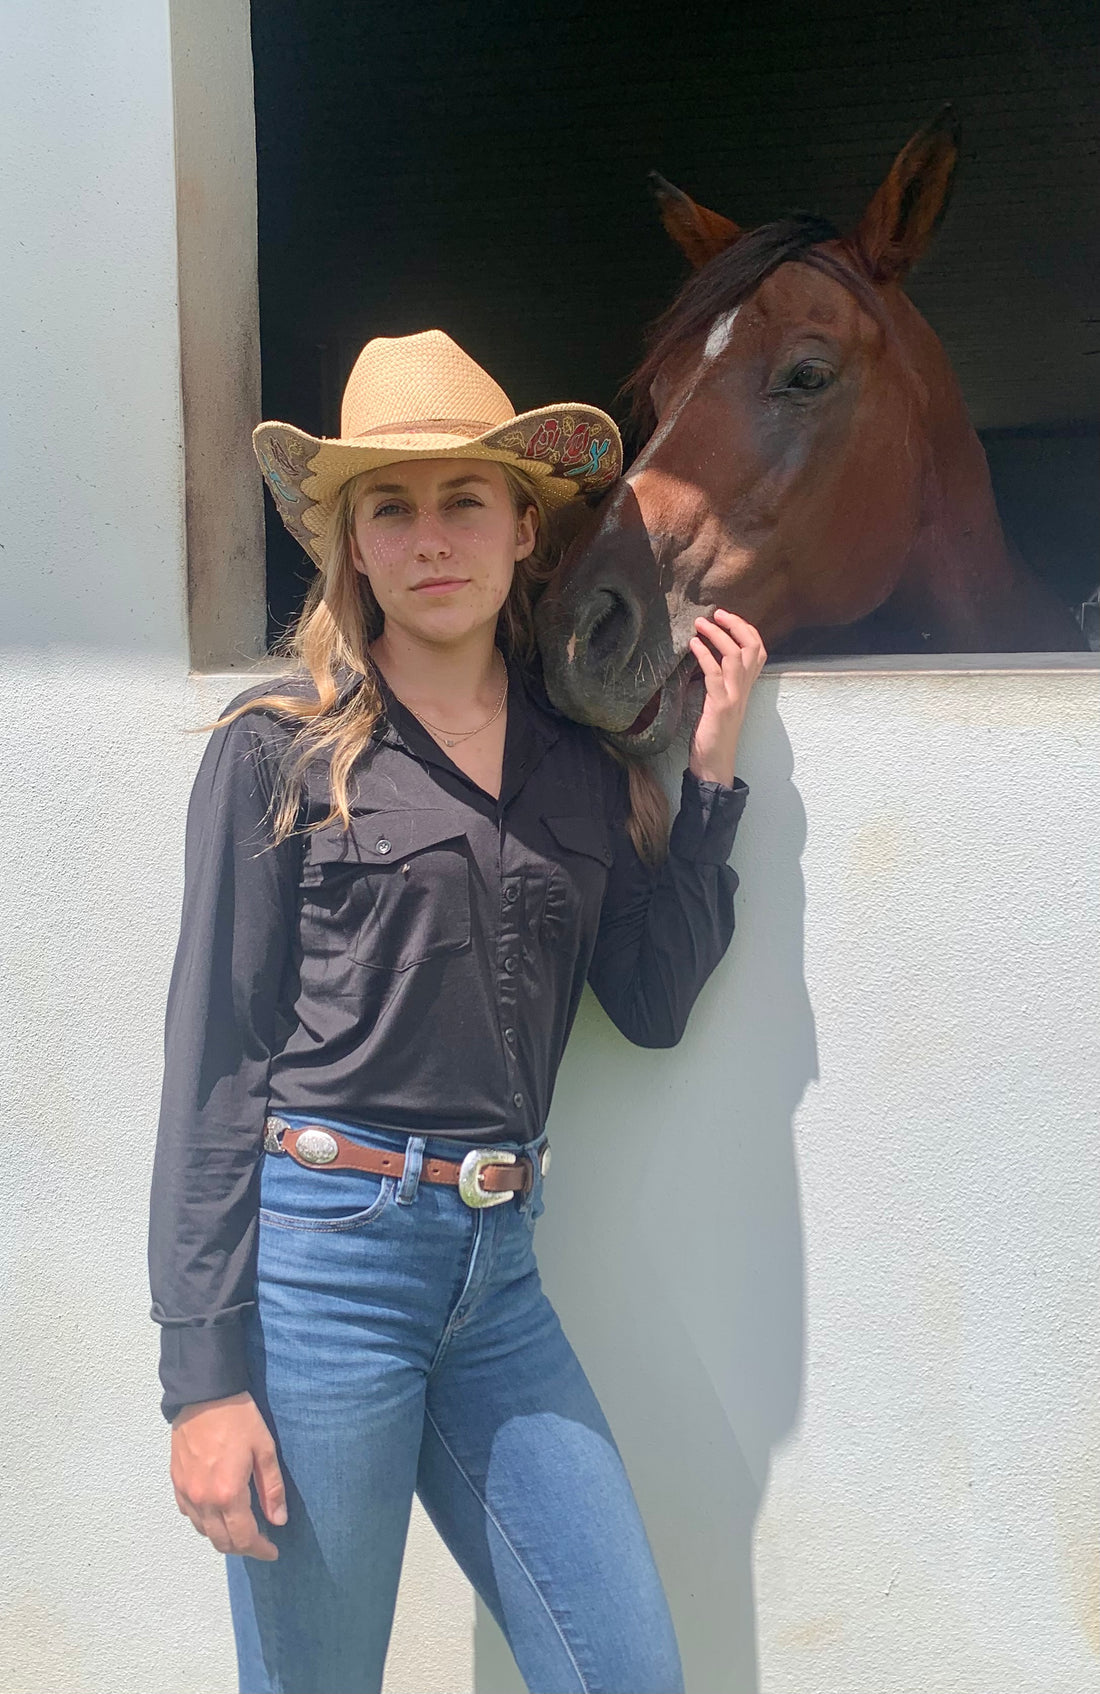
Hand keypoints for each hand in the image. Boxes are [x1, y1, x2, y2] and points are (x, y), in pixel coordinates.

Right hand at [170, 1391, 286, 1560]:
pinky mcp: (176, 1482)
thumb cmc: (239, 1418)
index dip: (260, 1549)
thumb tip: (278, 1521)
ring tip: (240, 1528)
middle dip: (242, 1548)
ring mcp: (186, 1492)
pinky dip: (204, 1522)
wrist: (203, 1394)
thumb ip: (271, 1489)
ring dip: (222, 1536)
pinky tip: (216, 1511)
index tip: (273, 1551)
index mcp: (228, 1494)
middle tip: (259, 1542)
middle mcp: (203, 1500)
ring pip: (203, 1531)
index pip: (243, 1538)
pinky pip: (189, 1514)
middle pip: (221, 1542)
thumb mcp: (264, 1449)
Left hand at [688, 609, 766, 787]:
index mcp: (746, 688)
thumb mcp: (721, 703)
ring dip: (717, 636)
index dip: (746, 630)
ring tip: (700, 624)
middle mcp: (744, 690)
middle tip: (716, 613)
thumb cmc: (714, 735)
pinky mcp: (720, 706)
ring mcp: (734, 697)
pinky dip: (704, 655)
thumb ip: (720, 683)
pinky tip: (693, 645)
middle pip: (751, 647)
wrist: (715, 765)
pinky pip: (714, 674)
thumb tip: (707, 660)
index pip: (758, 651)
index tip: (727, 618)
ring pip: (734, 656)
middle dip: (735, 625)